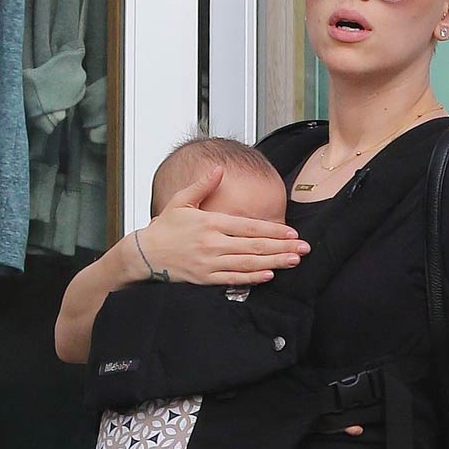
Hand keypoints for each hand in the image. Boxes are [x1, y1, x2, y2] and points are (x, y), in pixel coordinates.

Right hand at [138, 169, 308, 285]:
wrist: (144, 254)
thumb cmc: (165, 227)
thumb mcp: (182, 200)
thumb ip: (203, 184)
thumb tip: (219, 168)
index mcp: (210, 223)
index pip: (249, 227)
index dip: (273, 230)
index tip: (293, 233)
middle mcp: (212, 244)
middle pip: (254, 246)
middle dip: (282, 247)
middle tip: (304, 249)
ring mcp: (209, 263)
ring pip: (247, 264)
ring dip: (273, 262)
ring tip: (293, 261)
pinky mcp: (205, 279)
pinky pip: (233, 279)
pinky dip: (252, 278)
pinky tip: (269, 275)